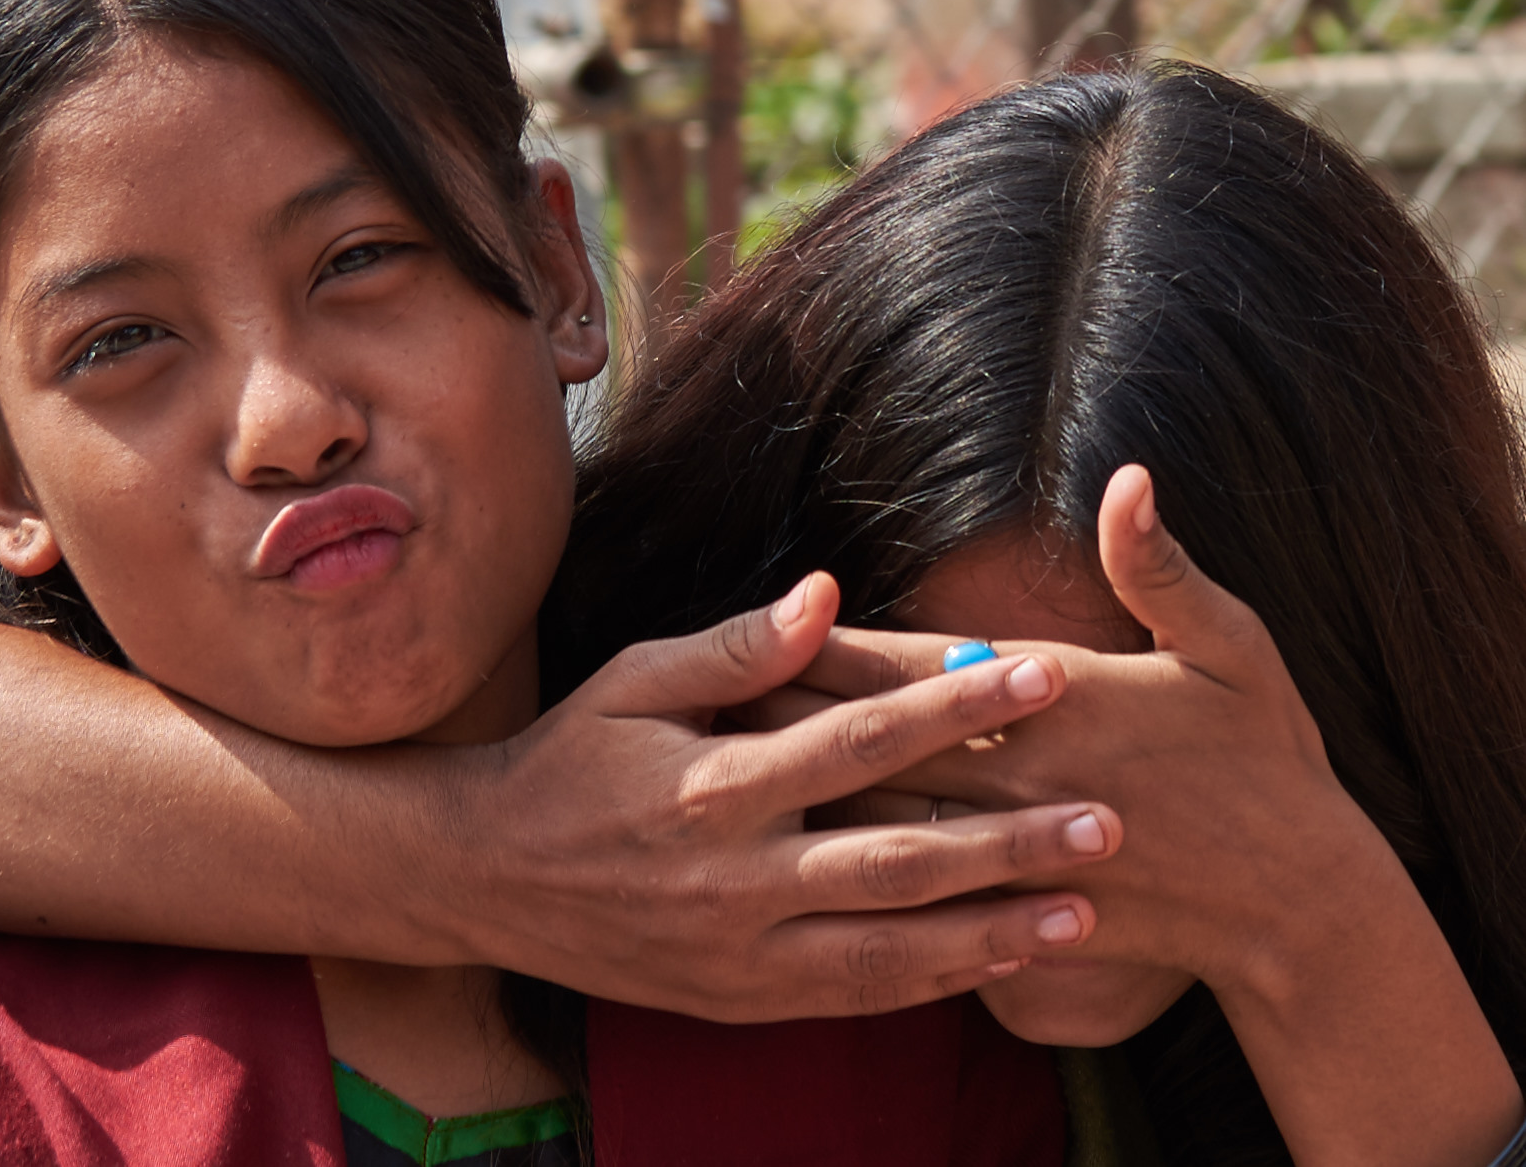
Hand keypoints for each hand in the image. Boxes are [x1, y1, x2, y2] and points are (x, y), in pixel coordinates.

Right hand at [444, 571, 1121, 1021]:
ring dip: (992, 929)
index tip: (1045, 674)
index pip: (860, 740)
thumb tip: (829, 596)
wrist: (485, 878)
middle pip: (896, 859)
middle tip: (1109, 818)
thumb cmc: (566, 760)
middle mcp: (734, 876)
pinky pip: (854, 995)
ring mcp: (739, 949)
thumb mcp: (630, 682)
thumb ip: (734, 649)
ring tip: (1085, 910)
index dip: (957, 708)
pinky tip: (1002, 961)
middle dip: (1009, 840)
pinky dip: (933, 981)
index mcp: (712, 784)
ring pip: (889, 947)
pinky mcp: (739, 999)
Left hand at [780, 466, 1521, 1163]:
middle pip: (869, 742)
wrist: (1302, 906)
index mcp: (1054, 699)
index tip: (750, 624)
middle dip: (780, 720)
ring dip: (795, 798)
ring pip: (873, 821)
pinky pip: (912, 899)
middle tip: (687, 703)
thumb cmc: (1265, 761)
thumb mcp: (1231, 648)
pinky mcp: (1012, 912)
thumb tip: (1127, 477)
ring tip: (707, 781)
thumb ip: (1162, 566)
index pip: (908, 666)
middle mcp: (1016, 776)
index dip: (824, 645)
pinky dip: (848, 879)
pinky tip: (784, 871)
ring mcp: (1010, 852)